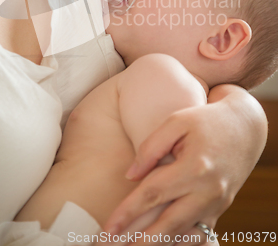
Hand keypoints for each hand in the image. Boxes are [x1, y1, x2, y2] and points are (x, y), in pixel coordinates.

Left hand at [103, 86, 266, 244]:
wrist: (244, 127)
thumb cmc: (206, 120)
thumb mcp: (177, 121)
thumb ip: (151, 147)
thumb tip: (131, 175)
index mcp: (195, 166)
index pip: (153, 194)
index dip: (128, 212)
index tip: (108, 227)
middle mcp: (208, 190)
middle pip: (168, 225)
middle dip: (139, 241)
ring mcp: (217, 203)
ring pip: (184, 235)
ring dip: (158, 245)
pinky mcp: (221, 208)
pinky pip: (199, 234)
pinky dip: (181, 243)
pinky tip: (161, 244)